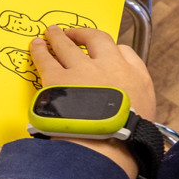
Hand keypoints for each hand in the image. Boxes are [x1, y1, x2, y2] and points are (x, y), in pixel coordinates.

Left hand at [30, 25, 155, 178]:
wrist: (105, 147)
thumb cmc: (125, 140)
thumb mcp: (144, 119)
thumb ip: (134, 104)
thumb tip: (123, 109)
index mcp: (135, 77)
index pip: (125, 52)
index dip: (111, 50)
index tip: (101, 51)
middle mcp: (110, 66)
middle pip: (96, 40)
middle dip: (83, 34)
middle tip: (73, 33)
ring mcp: (83, 70)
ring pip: (67, 46)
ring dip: (58, 37)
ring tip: (51, 32)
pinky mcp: (57, 78)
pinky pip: (45, 59)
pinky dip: (39, 51)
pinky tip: (35, 46)